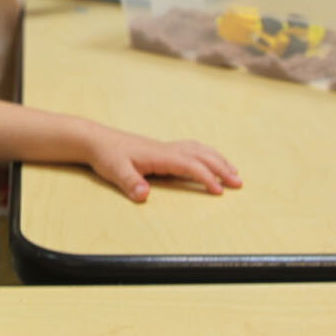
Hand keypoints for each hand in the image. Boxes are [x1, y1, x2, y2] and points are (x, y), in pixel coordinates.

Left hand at [86, 127, 241, 202]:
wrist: (97, 140)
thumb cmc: (107, 155)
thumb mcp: (115, 170)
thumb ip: (129, 182)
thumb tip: (143, 194)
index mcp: (160, 155)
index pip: (190, 165)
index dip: (205, 177)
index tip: (218, 191)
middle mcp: (167, 149)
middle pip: (201, 156)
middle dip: (221, 168)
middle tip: (238, 184)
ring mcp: (166, 148)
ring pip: (199, 150)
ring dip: (217, 159)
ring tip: (233, 172)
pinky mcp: (162, 150)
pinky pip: (191, 149)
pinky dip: (206, 154)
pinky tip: (210, 159)